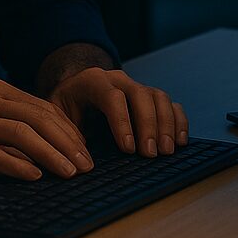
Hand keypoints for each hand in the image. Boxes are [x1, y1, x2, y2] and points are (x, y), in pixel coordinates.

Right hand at [0, 78, 94, 179]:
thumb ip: (3, 124)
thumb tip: (43, 149)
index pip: (42, 107)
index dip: (68, 130)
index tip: (84, 151)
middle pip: (37, 118)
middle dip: (68, 143)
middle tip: (87, 166)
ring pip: (20, 133)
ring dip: (51, 154)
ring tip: (70, 172)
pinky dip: (16, 165)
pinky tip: (34, 176)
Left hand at [48, 67, 186, 156]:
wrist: (76, 90)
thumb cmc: (66, 107)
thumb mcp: (57, 115)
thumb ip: (64, 131)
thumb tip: (77, 157)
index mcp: (93, 81)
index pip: (111, 96)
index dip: (122, 122)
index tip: (128, 149)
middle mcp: (118, 79)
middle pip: (140, 95)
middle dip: (148, 125)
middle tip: (150, 154)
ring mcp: (137, 86)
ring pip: (159, 97)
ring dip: (166, 125)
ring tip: (166, 151)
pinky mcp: (151, 97)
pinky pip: (171, 103)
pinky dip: (179, 121)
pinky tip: (180, 141)